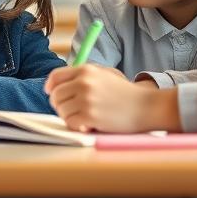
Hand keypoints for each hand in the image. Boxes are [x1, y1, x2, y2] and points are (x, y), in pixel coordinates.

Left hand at [45, 63, 173, 132]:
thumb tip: (55, 86)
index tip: (51, 94)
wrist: (145, 106)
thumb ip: (81, 77)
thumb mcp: (104, 75)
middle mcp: (84, 82)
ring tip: (85, 117)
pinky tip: (89, 125)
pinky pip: (70, 123)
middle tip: (74, 111)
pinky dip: (77, 127)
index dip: (51, 87)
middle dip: (61, 106)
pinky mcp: (90, 116)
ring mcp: (86, 99)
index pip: (56, 77)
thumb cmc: (124, 93)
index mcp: (86, 70)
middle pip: (55, 96)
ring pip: (61, 111)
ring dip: (70, 117)